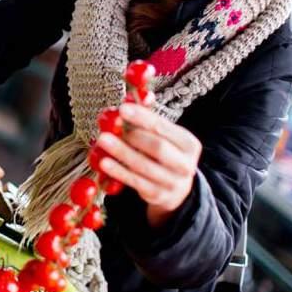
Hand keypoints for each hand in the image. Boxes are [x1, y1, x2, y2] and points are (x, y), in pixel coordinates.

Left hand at [95, 102, 201, 227]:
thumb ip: (148, 118)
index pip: (163, 127)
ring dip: (121, 152)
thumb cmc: (164, 154)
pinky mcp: (158, 196)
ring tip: (103, 140)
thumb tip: (134, 95)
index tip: (122, 109)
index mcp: (189, 144)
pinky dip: (119, 171)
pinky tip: (104, 162)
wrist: (175, 188)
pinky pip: (135, 182)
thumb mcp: (163, 136)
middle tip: (112, 126)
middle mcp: (185, 164)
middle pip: (157, 148)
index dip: (142, 117)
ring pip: (144, 166)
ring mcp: (173, 183)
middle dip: (133, 136)